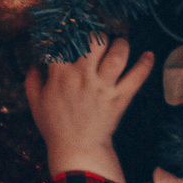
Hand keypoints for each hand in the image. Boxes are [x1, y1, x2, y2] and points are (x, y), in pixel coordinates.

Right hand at [26, 35, 153, 182]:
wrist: (78, 150)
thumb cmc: (56, 128)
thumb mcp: (36, 105)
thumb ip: (32, 83)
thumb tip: (34, 65)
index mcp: (61, 76)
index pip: (63, 44)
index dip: (65, 33)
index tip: (68, 32)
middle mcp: (84, 77)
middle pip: (95, 41)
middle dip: (98, 35)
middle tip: (98, 39)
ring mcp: (104, 87)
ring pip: (118, 54)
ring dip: (121, 45)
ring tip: (120, 45)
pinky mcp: (121, 98)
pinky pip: (137, 77)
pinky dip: (145, 64)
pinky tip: (149, 55)